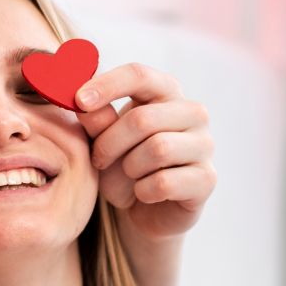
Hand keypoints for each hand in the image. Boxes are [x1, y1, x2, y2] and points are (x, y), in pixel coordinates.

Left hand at [74, 64, 215, 242]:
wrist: (146, 210)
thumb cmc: (124, 166)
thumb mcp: (102, 141)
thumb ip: (95, 119)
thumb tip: (80, 99)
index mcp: (166, 92)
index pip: (139, 75)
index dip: (107, 85)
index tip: (78, 100)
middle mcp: (192, 113)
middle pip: (142, 118)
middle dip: (109, 143)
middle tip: (97, 159)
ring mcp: (204, 145)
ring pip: (157, 149)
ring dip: (129, 168)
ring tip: (128, 175)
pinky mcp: (207, 179)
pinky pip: (165, 183)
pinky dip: (144, 192)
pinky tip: (144, 193)